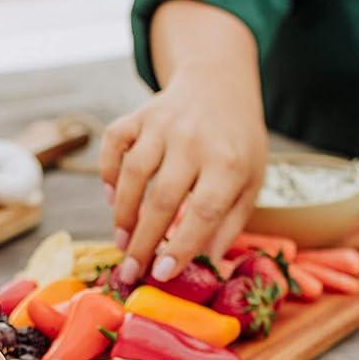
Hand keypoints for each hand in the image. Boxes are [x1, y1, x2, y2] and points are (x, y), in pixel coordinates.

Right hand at [100, 65, 266, 282]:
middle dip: (143, 242)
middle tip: (131, 273)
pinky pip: (113, 144)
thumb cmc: (237, 144)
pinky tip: (112, 197)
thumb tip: (206, 267)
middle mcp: (194, 140)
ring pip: (133, 174)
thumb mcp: (250, 182)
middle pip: (163, 199)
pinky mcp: (139, 114)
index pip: (203, 211)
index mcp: (229, 161)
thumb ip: (229, 223)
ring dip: (123, 214)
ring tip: (123, 242)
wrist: (220, 85)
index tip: (162, 274)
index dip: (181, 246)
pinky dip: (107, 172)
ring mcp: (163, 123)